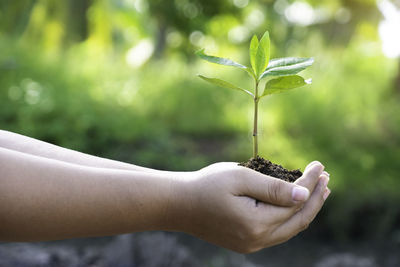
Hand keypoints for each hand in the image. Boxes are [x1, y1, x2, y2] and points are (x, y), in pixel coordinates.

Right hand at [170, 161, 329, 252]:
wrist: (178, 204)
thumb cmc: (206, 185)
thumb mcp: (240, 179)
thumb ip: (273, 188)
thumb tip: (304, 195)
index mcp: (256, 223)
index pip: (295, 202)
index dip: (310, 184)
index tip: (319, 165)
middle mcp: (257, 240)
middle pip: (298, 220)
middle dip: (316, 198)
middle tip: (326, 178)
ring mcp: (251, 244)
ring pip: (289, 229)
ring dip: (306, 209)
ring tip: (319, 192)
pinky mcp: (245, 243)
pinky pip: (277, 232)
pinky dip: (290, 217)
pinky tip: (295, 206)